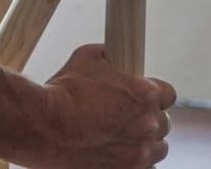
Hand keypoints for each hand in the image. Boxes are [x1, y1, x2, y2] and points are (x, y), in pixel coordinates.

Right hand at [33, 44, 176, 168]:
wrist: (42, 125)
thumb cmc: (62, 91)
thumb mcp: (87, 57)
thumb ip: (108, 56)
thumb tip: (112, 53)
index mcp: (145, 94)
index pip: (169, 95)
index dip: (155, 97)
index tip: (144, 100)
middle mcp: (148, 124)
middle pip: (163, 124)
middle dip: (148, 121)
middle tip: (128, 122)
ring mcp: (138, 152)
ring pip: (158, 150)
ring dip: (145, 145)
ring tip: (126, 143)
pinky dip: (135, 164)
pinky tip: (120, 157)